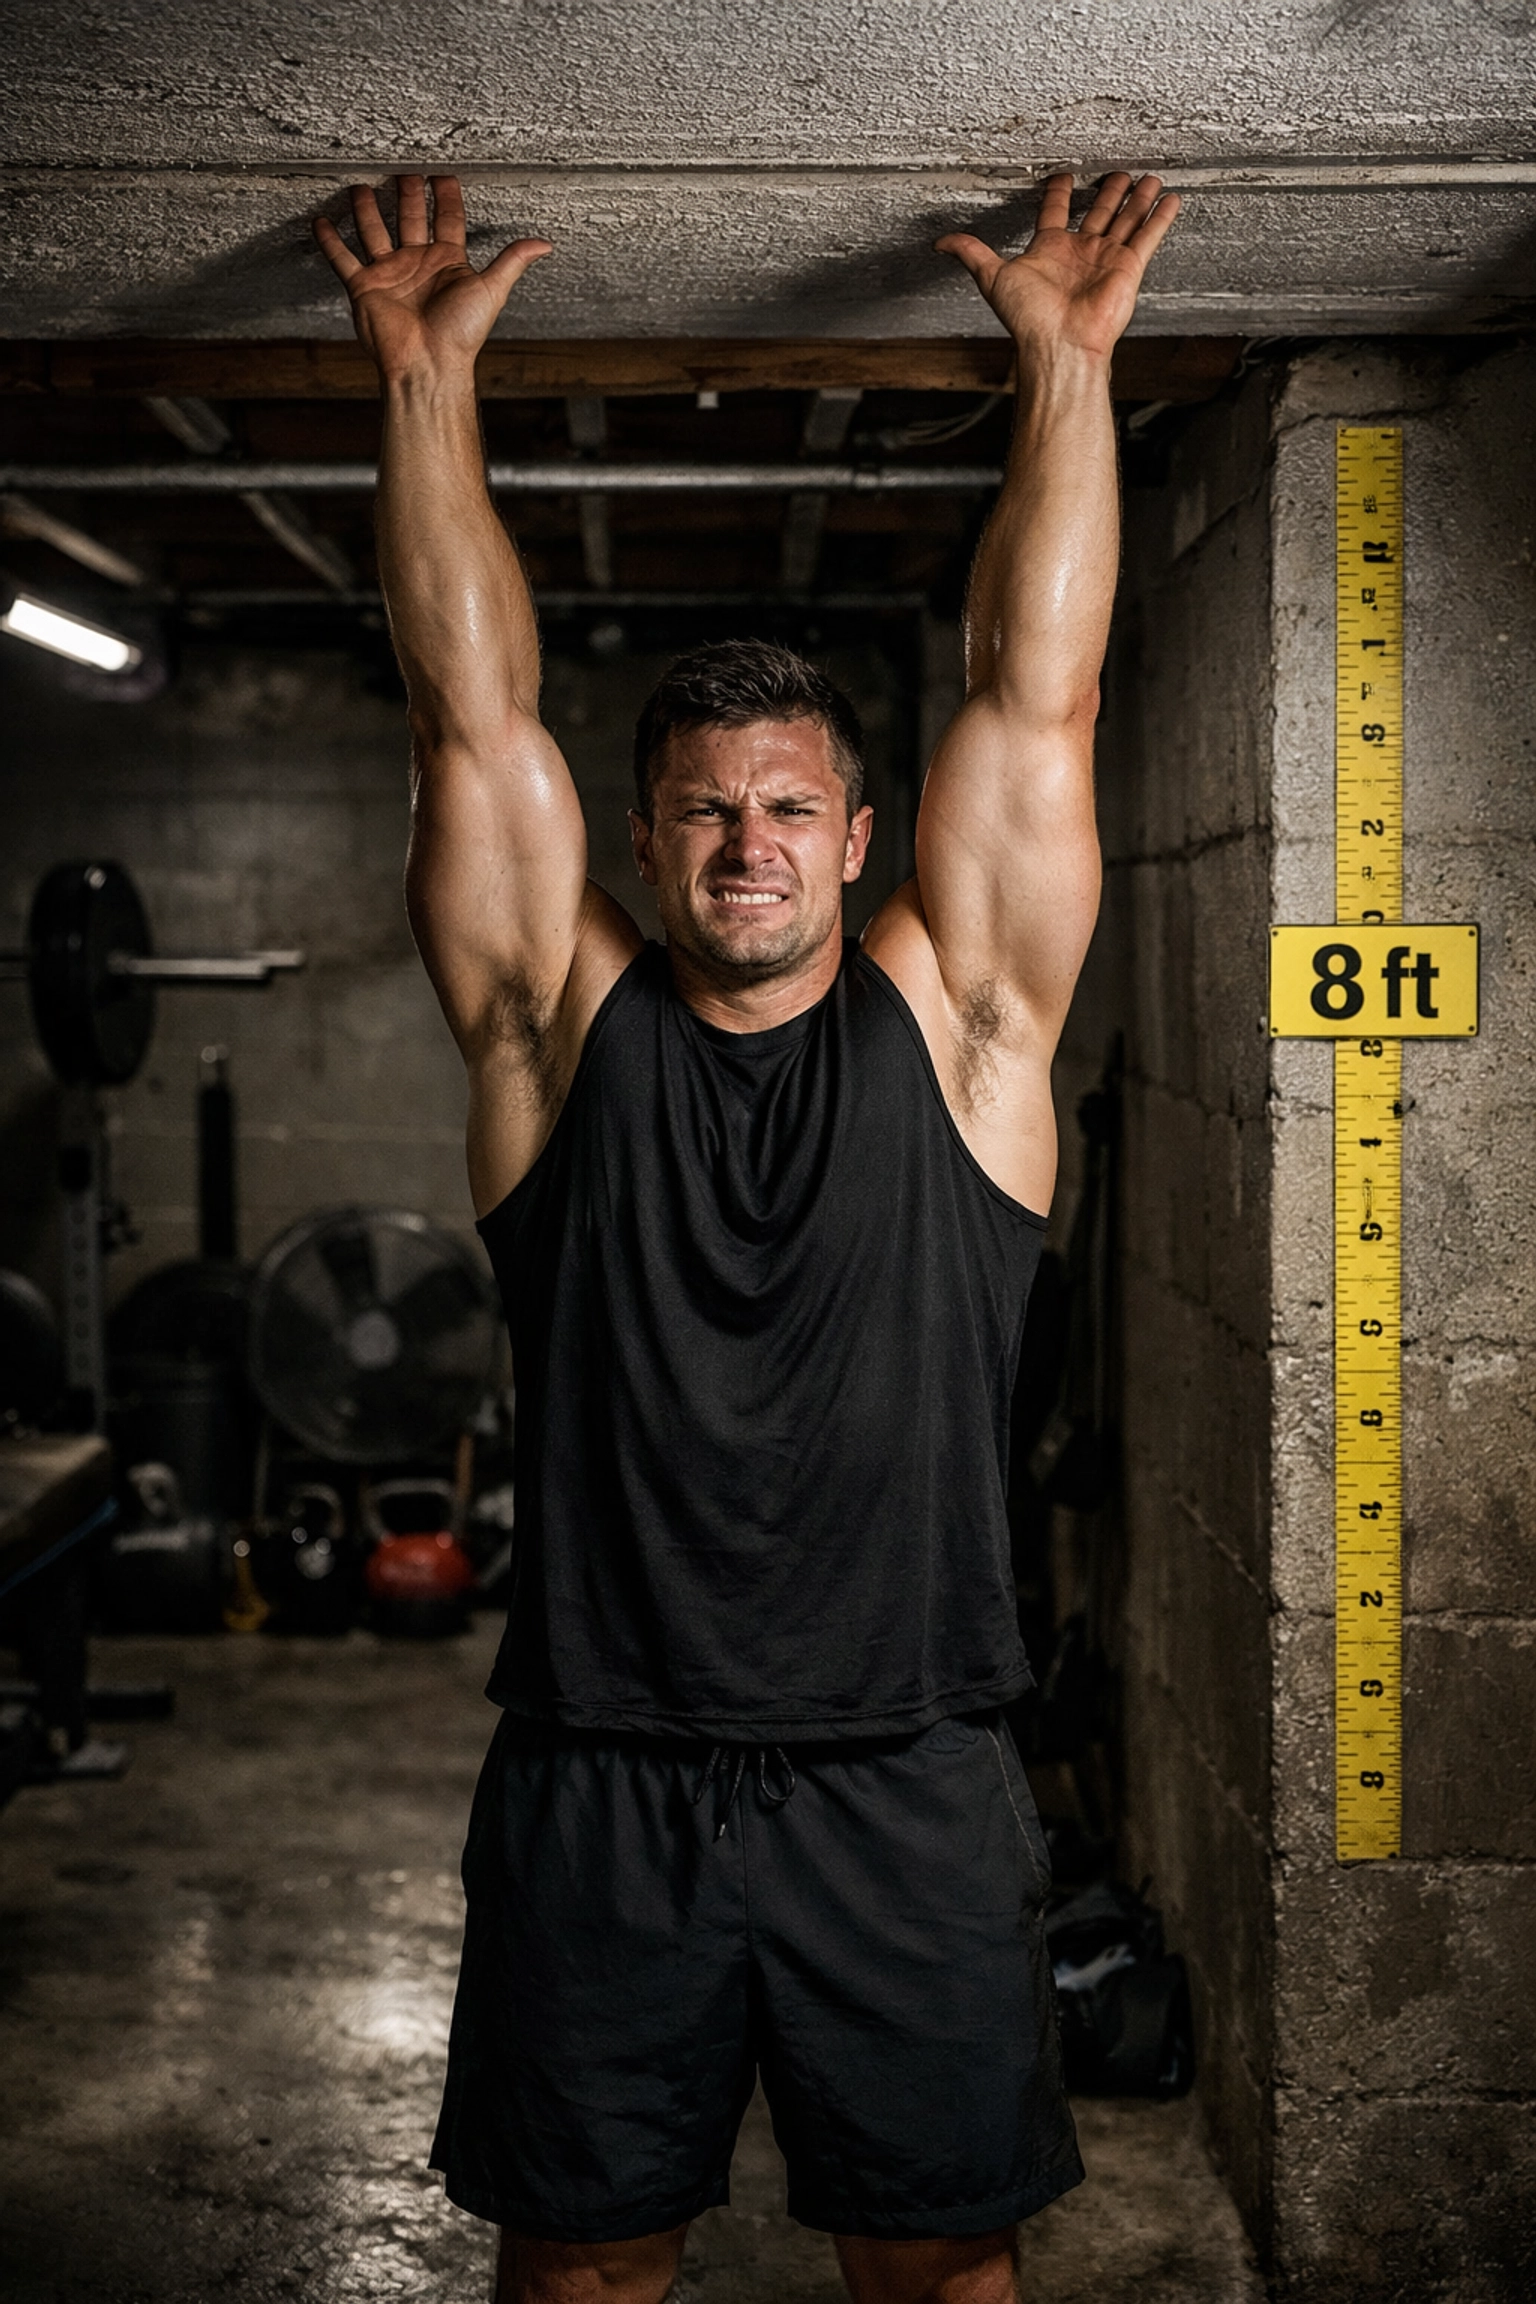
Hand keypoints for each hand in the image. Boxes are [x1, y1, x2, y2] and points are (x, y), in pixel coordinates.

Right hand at [314, 175, 551, 380]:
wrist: (428, 366)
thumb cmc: (460, 335)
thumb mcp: (491, 290)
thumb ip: (512, 261)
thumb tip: (544, 244)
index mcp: (446, 261)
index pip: (446, 218)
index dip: (446, 195)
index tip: (443, 172)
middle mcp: (417, 263)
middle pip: (409, 217)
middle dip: (406, 192)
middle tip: (403, 168)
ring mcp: (389, 274)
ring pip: (374, 231)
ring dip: (367, 209)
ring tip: (359, 185)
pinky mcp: (364, 287)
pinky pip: (343, 258)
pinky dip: (330, 240)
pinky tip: (321, 221)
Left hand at [936, 172, 1178, 362]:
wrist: (1060, 344)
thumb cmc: (1028, 318)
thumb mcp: (992, 276)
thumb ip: (971, 253)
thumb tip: (939, 242)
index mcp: (1049, 250)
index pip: (1054, 212)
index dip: (1058, 192)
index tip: (1062, 176)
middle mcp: (1079, 253)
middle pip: (1097, 212)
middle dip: (1108, 192)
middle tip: (1118, 170)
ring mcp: (1105, 259)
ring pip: (1125, 219)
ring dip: (1137, 199)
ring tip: (1148, 176)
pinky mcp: (1128, 268)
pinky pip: (1148, 237)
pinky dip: (1160, 217)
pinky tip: (1170, 198)